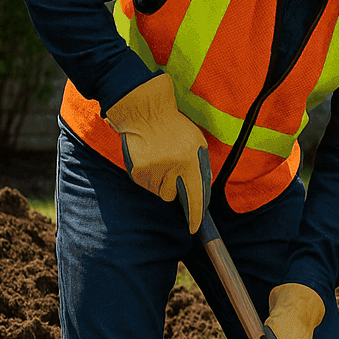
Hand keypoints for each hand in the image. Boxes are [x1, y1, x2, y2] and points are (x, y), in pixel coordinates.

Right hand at [105, 74, 208, 233]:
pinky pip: (144, 184)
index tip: (194, 227)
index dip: (195, 215)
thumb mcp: (197, 142)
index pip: (195, 195)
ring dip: (159, 181)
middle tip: (169, 171)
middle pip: (171, 196)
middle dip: (172, 189)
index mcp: (191, 160)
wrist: (145, 111)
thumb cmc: (175, 127)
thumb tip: (200, 191)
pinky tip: (149, 159)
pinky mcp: (137, 169)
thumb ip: (200, 165)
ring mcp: (153, 169)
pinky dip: (147, 176)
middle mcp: (172, 167)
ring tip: (159, 160)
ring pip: (157, 190)